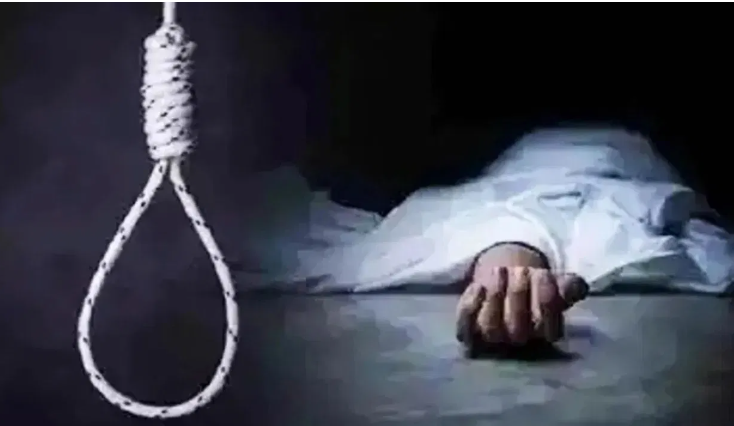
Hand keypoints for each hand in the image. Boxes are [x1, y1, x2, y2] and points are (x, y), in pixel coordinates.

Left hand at [456, 262, 587, 347]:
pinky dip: (470, 307)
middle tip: (521, 271)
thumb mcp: (557, 283)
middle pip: (518, 330)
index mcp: (543, 333)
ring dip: (495, 298)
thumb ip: (571, 285)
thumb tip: (575, 286)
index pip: (550, 330)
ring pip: (490, 328)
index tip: (546, 274)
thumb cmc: (536, 286)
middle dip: (519, 296)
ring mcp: (491, 336)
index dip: (548, 302)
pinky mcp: (468, 328)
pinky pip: (465, 325)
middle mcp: (517, 339)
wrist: (505, 282)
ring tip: (501, 271)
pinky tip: (477, 285)